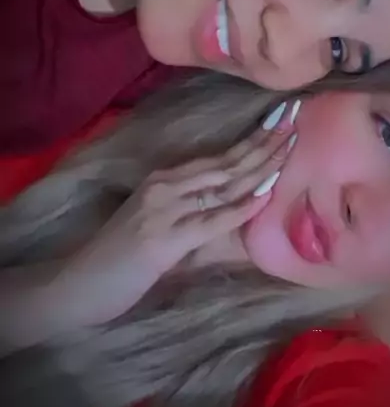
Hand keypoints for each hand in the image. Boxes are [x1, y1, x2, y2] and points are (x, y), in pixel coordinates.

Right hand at [54, 101, 298, 327]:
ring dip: (260, 166)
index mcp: (164, 180)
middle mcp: (164, 185)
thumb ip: (198, 219)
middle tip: (295, 121)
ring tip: (289, 148)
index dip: (252, 139)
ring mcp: (162, 209)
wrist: (77, 285)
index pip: (219, 156)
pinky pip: (210, 220)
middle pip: (226, 162)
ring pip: (222, 184)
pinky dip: (240, 207)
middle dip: (264, 143)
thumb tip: (244, 213)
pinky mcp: (162, 239)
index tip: (282, 122)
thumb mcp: (164, 231)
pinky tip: (264, 194)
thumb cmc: (122, 262)